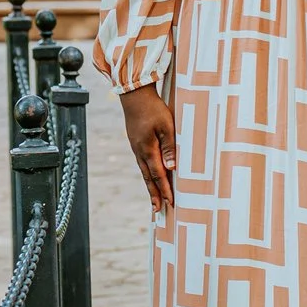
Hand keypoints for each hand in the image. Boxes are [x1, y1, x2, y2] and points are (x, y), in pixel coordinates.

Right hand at [119, 86, 177, 212]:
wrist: (134, 95)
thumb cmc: (153, 108)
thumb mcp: (166, 126)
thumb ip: (169, 147)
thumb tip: (171, 168)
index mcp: (148, 149)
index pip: (159, 175)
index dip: (165, 190)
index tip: (170, 203)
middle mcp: (140, 152)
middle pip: (149, 178)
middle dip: (155, 194)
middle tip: (158, 211)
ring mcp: (136, 148)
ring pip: (144, 172)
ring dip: (150, 187)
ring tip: (154, 199)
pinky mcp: (136, 143)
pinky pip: (142, 164)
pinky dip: (147, 174)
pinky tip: (150, 177)